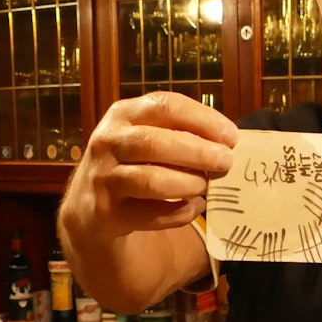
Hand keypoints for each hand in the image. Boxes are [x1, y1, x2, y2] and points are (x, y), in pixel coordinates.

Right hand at [68, 91, 235, 239]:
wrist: (90, 203)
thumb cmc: (134, 162)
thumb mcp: (149, 136)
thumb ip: (182, 134)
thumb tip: (229, 143)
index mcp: (124, 114)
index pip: (165, 106)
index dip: (202, 119)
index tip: (231, 135)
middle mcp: (108, 141)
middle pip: (154, 142)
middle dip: (197, 152)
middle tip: (226, 162)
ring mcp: (103, 177)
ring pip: (150, 180)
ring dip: (186, 184)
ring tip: (206, 186)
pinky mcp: (106, 211)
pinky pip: (149, 215)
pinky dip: (178, 213)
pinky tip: (194, 207)